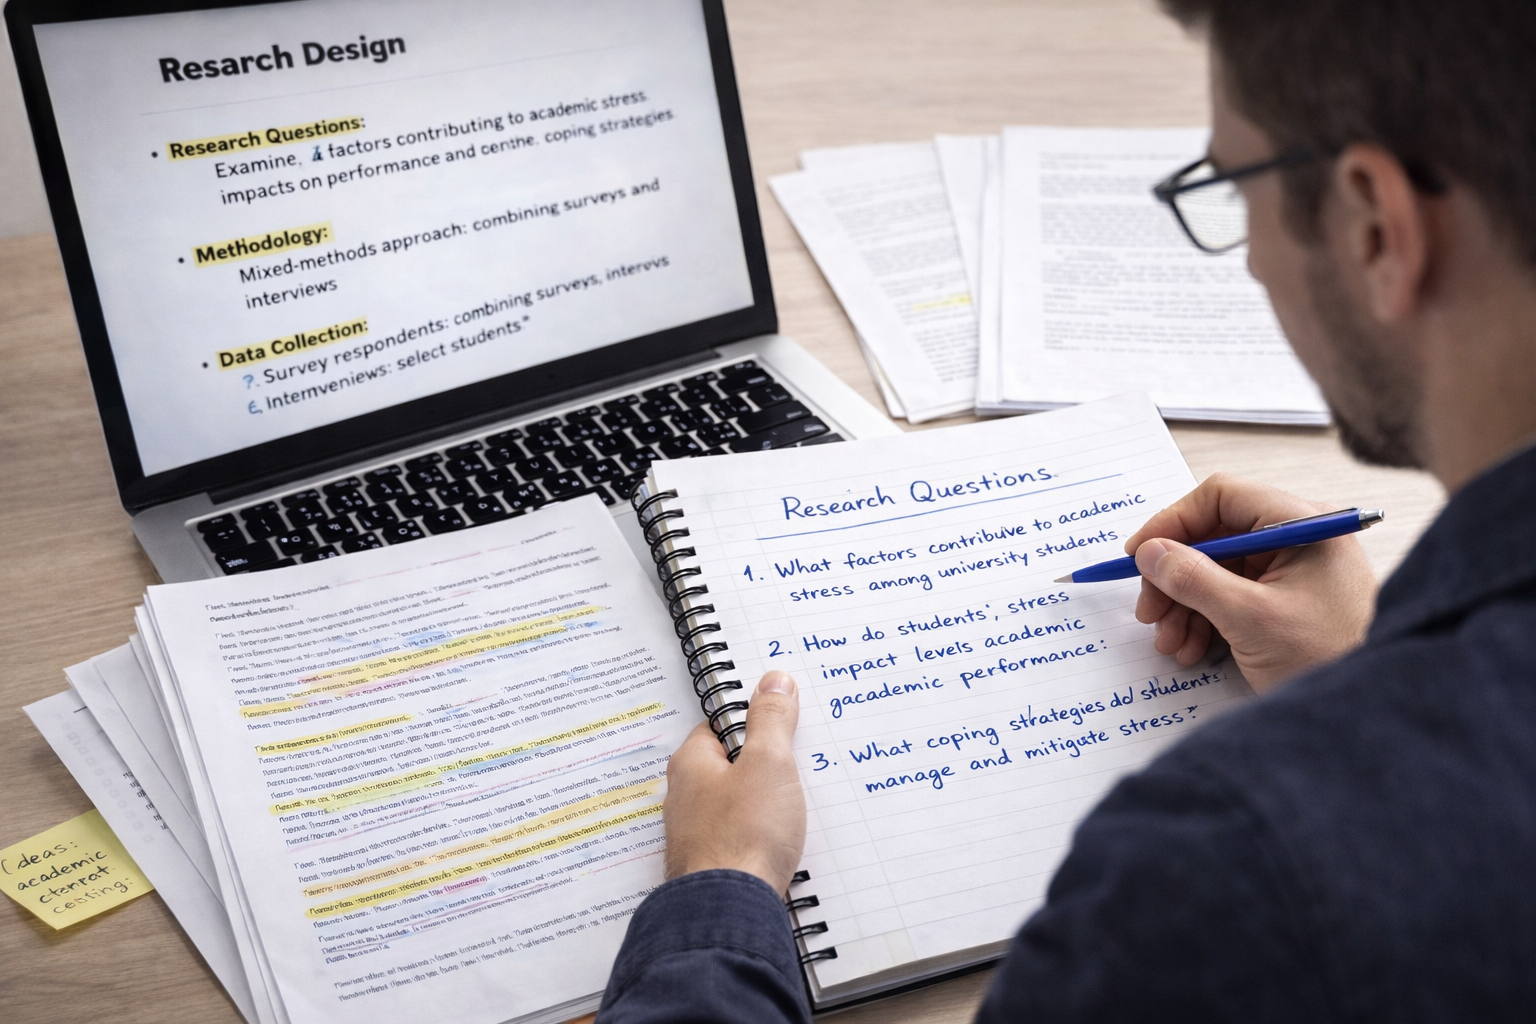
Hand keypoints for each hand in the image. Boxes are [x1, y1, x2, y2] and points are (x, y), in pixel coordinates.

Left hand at [662, 671, 805, 893]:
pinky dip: (761, 836)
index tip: (783, 722)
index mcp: (691, 764)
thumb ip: (771, 720)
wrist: (731, 910)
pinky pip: (741, 838)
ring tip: (798, 805)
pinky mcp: (713, 865)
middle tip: (799, 765)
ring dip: (764, 805)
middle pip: (729, 767)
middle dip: (763, 766)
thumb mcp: (769, 763)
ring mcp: (697, 835)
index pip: (720, 727)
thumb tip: (774, 680)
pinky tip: (784, 842)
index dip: (753, 721)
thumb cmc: (744, 834)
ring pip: (736, 806)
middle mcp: (686, 798)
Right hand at [1124, 473, 1376, 692]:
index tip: (1139, 554)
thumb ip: (1194, 579)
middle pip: (1213, 537)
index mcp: (1302, 524)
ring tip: (1170, 641)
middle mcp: (1297, 538)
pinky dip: (1204, 619)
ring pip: (1216, 570)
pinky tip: (1192, 648)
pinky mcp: (1286, 599)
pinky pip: (1231, 595)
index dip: (1173, 522)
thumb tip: (1149, 552)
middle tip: (1149, 610)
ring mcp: (1292, 569)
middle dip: (1175, 576)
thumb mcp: (1250, 618)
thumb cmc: (1329, 657)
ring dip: (1183, 604)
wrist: (1372, 708)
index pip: (1222, 497)